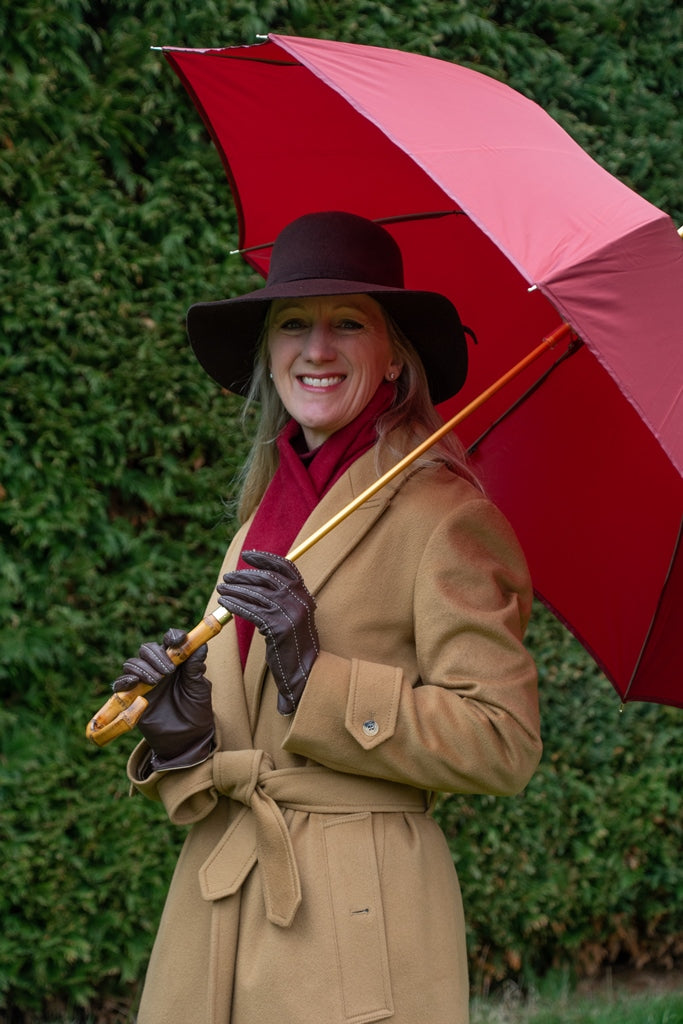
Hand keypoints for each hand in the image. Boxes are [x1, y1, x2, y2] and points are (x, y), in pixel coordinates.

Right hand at [112, 628, 214, 770]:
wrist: (187, 740)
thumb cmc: (196, 711)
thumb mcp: (199, 689)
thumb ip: (196, 668)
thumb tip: (201, 645)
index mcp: (176, 662)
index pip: (170, 641)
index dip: (172, 636)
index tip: (178, 640)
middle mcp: (158, 668)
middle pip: (148, 649)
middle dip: (156, 655)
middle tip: (168, 671)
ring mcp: (143, 682)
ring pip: (133, 663)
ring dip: (143, 668)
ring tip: (157, 681)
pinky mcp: (131, 698)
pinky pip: (120, 684)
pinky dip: (125, 680)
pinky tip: (134, 683)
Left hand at [216, 550, 318, 714]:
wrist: (305, 671)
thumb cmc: (295, 644)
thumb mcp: (295, 616)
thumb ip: (283, 599)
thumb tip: (259, 582)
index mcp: (304, 594)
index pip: (285, 567)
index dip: (265, 558)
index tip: (248, 555)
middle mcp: (299, 600)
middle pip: (267, 578)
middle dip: (243, 575)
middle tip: (227, 577)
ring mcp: (289, 613)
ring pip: (256, 594)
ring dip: (235, 589)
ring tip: (221, 589)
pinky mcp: (278, 627)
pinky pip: (251, 611)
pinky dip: (235, 605)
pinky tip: (225, 603)